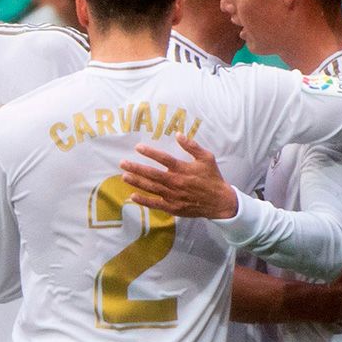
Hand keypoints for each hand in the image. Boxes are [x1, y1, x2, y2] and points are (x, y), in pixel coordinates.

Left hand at [119, 136, 235, 219]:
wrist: (218, 202)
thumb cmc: (212, 178)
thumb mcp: (206, 158)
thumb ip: (192, 146)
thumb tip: (178, 134)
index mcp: (183, 169)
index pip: (164, 159)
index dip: (150, 153)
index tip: (138, 147)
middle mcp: (176, 183)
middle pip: (152, 174)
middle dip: (136, 168)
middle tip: (122, 163)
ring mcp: (173, 196)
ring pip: (151, 188)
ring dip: (136, 182)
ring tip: (124, 176)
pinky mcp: (172, 207)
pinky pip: (155, 204)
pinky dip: (144, 201)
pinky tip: (133, 196)